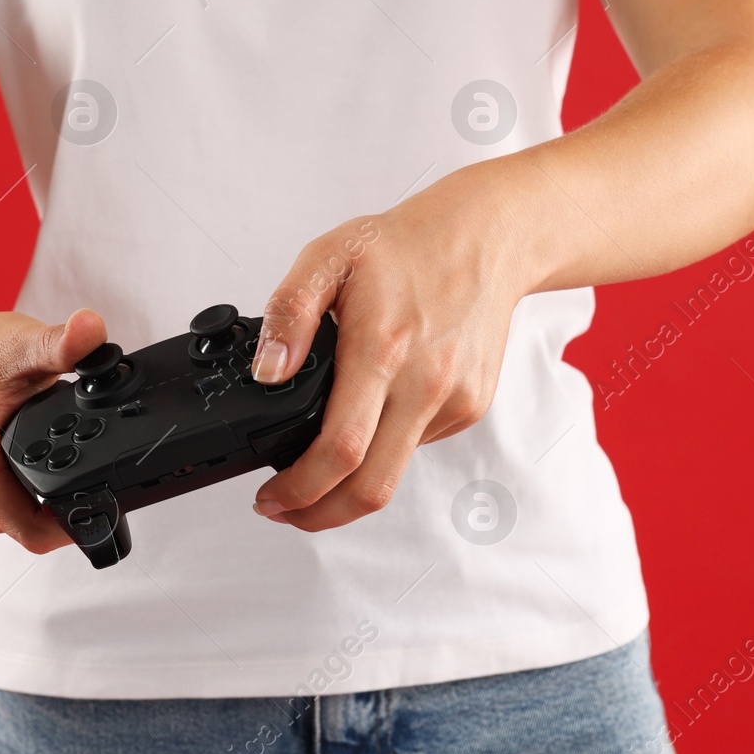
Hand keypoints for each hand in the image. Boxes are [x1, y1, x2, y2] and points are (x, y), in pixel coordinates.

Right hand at [0, 304, 106, 551]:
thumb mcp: (23, 344)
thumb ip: (61, 343)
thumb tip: (91, 328)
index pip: (29, 531)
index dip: (70, 528)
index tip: (103, 505)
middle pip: (28, 531)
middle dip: (66, 514)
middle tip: (101, 482)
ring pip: (20, 523)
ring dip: (50, 507)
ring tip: (80, 473)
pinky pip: (13, 509)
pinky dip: (37, 496)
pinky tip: (57, 470)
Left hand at [250, 162, 534, 529]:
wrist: (486, 237)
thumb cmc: (406, 246)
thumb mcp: (328, 256)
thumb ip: (289, 313)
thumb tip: (267, 371)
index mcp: (382, 349)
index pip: (341, 450)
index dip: (299, 490)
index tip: (270, 499)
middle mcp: (424, 384)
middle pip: (371, 487)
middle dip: (320, 515)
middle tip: (286, 511)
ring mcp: (453, 400)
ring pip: (395, 473)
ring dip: (351, 486)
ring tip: (317, 469)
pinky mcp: (470, 406)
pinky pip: (418, 445)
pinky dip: (386, 447)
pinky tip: (371, 417)